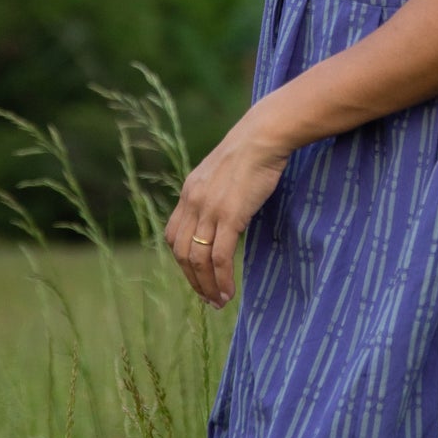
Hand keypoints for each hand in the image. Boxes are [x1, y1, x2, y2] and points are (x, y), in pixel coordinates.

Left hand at [163, 103, 289, 308]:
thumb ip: (215, 192)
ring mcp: (209, 210)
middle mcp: (192, 202)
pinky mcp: (229, 216)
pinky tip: (229, 291)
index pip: (173, 236)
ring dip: (207, 286)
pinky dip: (222, 278)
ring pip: (198, 260)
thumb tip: (224, 211)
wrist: (263, 136)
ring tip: (219, 301)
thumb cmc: (252, 151)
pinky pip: (219, 257)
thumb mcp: (223, 172)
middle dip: (193, 281)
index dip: (182, 261)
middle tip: (208, 298)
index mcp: (188, 192)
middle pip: (182, 253)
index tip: (197, 276)